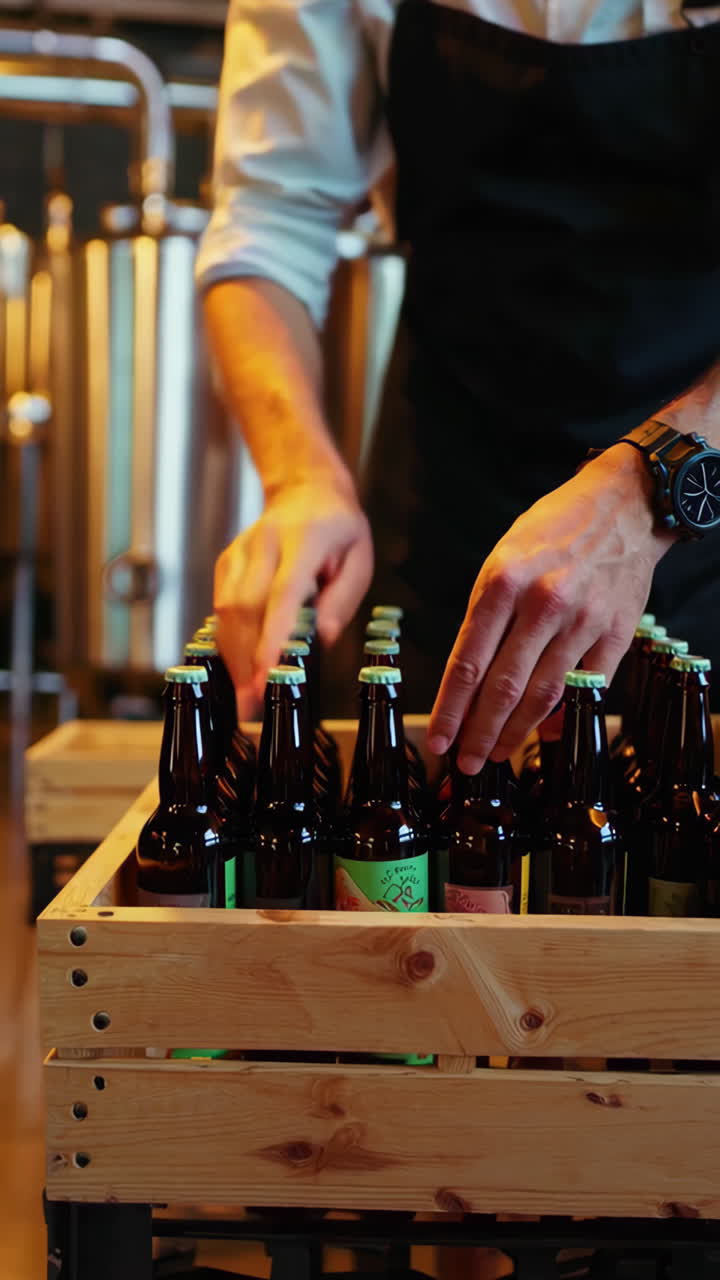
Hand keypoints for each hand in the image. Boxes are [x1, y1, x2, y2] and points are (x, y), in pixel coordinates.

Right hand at [214, 478, 372, 695]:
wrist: (304, 488)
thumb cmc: (339, 528)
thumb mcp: (360, 559)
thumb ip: (343, 600)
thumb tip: (321, 640)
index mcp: (305, 539)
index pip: (284, 592)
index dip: (274, 635)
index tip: (268, 672)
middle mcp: (265, 542)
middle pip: (245, 606)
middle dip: (246, 658)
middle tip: (252, 702)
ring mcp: (240, 551)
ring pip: (226, 609)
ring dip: (232, 655)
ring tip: (243, 695)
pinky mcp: (226, 563)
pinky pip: (220, 606)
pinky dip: (227, 640)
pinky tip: (237, 667)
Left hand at [428, 443, 675, 771]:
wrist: (623, 504)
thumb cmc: (553, 531)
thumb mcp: (502, 559)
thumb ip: (486, 616)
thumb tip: (472, 679)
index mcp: (503, 583)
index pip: (467, 662)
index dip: (451, 709)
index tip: (439, 738)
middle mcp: (543, 603)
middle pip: (503, 688)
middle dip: (479, 732)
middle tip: (466, 762)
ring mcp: (584, 620)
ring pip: (544, 695)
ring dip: (516, 732)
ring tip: (497, 754)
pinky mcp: (618, 632)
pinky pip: (587, 688)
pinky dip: (563, 715)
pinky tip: (544, 733)